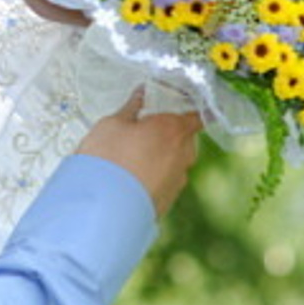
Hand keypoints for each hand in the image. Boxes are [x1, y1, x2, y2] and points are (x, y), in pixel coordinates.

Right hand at [76, 90, 201, 216]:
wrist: (104, 208)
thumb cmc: (109, 159)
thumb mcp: (112, 124)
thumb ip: (131, 108)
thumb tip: (141, 95)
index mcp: (173, 130)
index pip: (199, 115)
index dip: (191, 108)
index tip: (178, 105)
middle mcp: (183, 155)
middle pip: (185, 138)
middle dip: (170, 132)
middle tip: (146, 128)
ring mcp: (178, 180)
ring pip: (176, 160)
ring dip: (163, 155)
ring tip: (135, 155)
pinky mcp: (168, 200)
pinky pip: (166, 179)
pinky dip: (155, 175)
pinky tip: (133, 176)